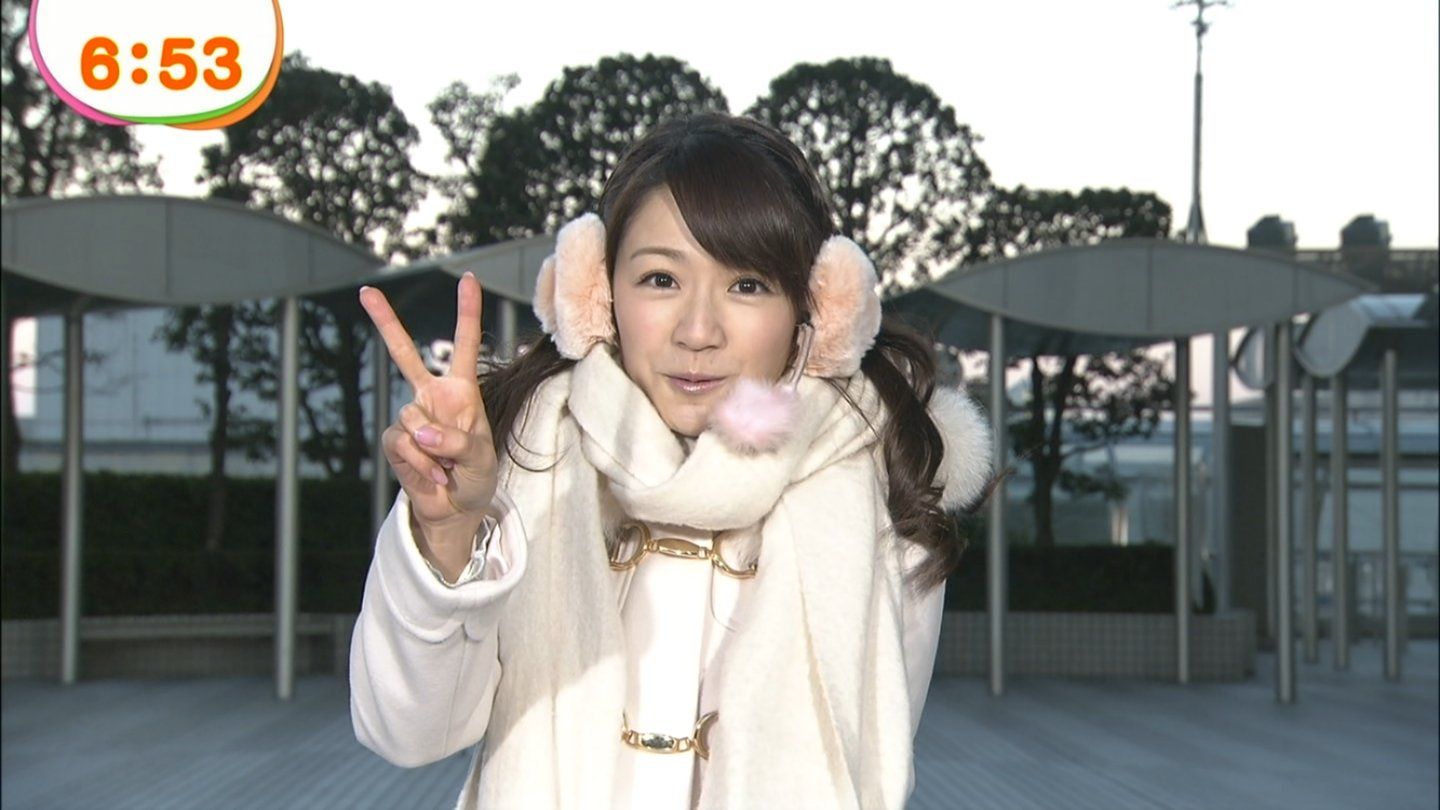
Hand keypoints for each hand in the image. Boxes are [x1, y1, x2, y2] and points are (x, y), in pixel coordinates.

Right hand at [359, 273, 497, 551]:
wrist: (454, 507)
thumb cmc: (476, 476)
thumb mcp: (481, 458)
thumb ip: (457, 441)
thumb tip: (422, 432)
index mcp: (461, 390)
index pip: (463, 344)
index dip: (466, 312)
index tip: (468, 279)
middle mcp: (432, 397)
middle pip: (403, 353)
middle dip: (385, 321)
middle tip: (366, 291)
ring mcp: (411, 418)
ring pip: (414, 418)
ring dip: (435, 450)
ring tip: (448, 465)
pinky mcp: (395, 441)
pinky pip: (404, 445)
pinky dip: (422, 464)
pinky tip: (434, 474)